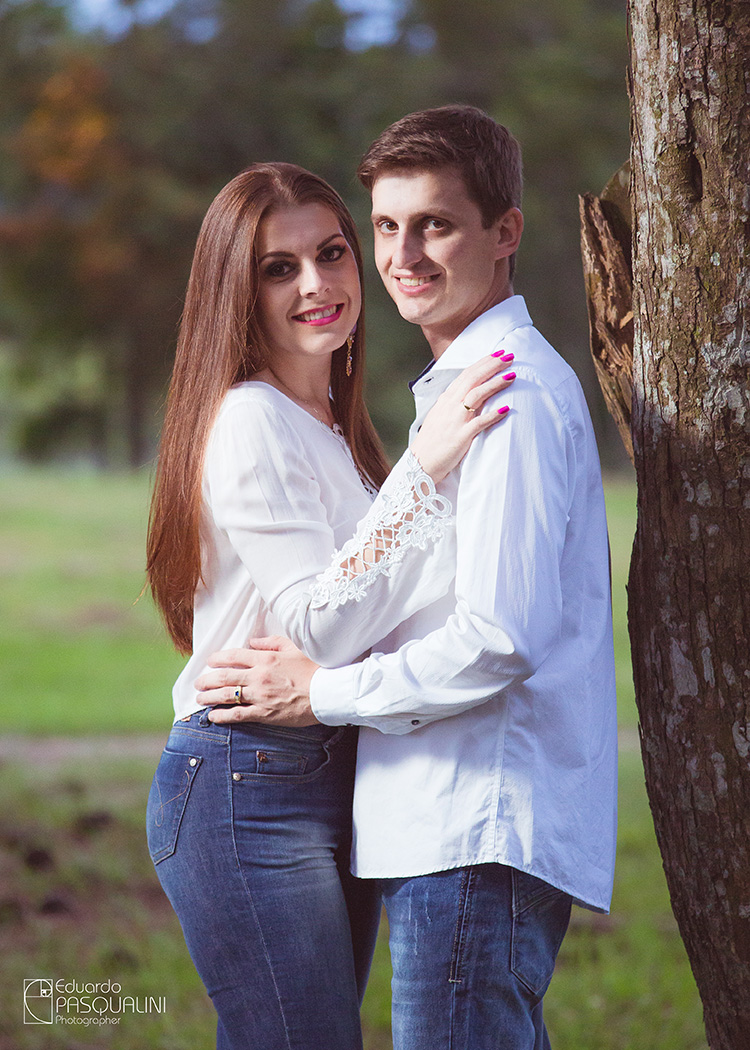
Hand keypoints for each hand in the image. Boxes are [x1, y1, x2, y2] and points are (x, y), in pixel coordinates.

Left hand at [194, 636, 320, 726]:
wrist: (326, 693)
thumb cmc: (314, 669)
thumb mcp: (293, 648)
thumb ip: (271, 642)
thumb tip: (253, 641)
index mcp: (265, 659)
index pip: (234, 655)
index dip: (218, 658)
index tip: (210, 661)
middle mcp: (258, 676)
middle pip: (224, 676)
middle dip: (207, 679)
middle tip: (199, 682)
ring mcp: (260, 696)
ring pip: (226, 695)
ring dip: (209, 696)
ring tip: (200, 698)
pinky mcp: (264, 713)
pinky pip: (237, 715)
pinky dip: (222, 716)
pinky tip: (213, 716)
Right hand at [410, 351, 515, 482]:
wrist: (420, 463)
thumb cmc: (432, 441)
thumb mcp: (440, 415)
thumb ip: (452, 402)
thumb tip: (464, 391)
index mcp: (446, 399)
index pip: (466, 374)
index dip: (483, 362)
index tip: (498, 354)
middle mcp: (450, 406)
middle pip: (473, 379)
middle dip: (492, 366)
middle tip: (509, 356)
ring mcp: (455, 420)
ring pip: (477, 395)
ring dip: (495, 384)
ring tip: (512, 375)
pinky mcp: (461, 437)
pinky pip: (479, 423)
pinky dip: (492, 415)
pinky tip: (506, 409)